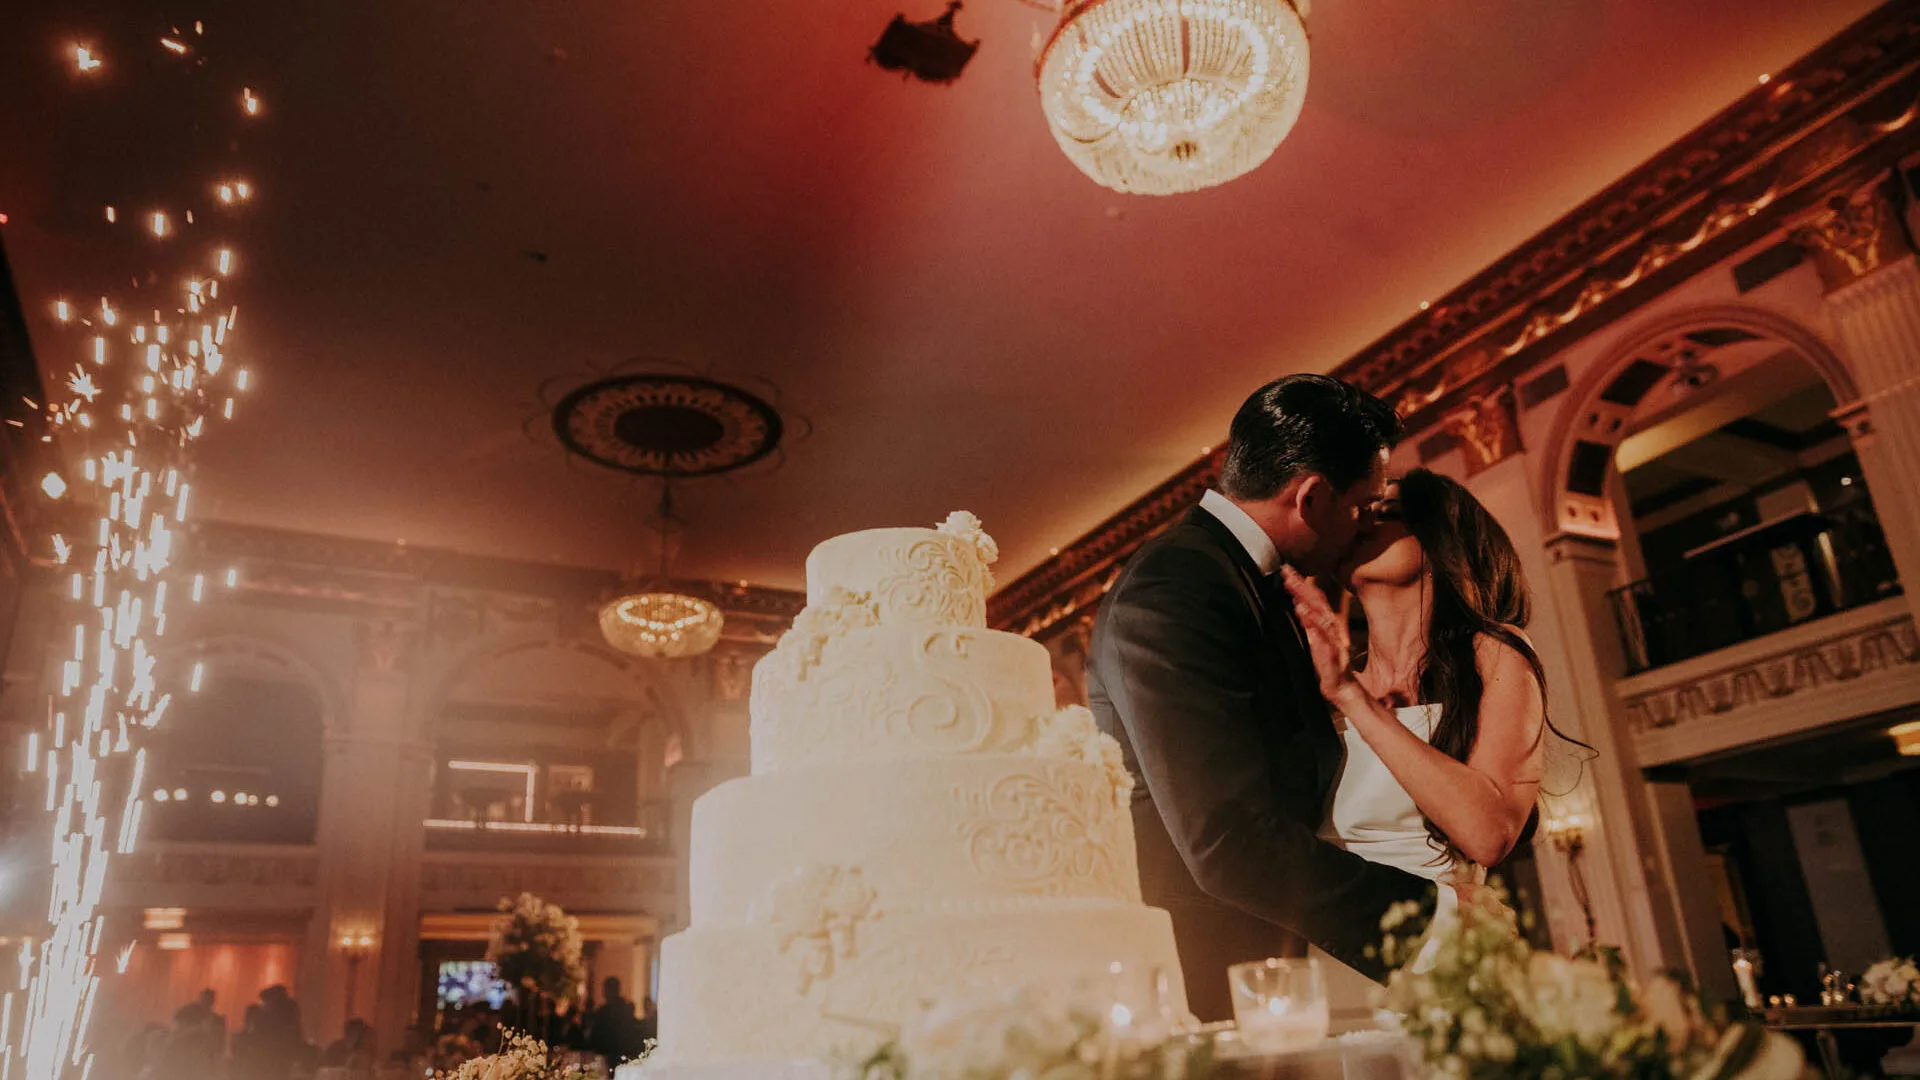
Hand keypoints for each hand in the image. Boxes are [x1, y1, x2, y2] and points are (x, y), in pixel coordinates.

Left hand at [1279, 566, 1358, 700]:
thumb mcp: (1315, 640)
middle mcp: (1332, 631)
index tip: (1286, 569)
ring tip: (1295, 593)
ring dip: (1308, 605)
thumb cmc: (1328, 664)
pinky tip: (1306, 622)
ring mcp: (1333, 645)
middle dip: (1302, 586)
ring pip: (1322, 621)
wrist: (1342, 690)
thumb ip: (1308, 622)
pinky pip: (1324, 645)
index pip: (1315, 599)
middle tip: (1287, 572)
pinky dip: (1315, 632)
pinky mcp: (1332, 661)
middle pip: (1318, 604)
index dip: (1302, 584)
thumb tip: (1297, 603)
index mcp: (1327, 625)